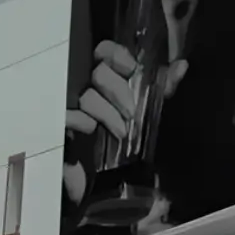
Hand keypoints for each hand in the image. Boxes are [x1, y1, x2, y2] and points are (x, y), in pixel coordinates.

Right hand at [61, 42, 180, 202]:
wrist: (101, 183)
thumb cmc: (122, 142)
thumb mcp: (147, 113)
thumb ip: (163, 88)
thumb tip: (182, 66)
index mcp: (104, 79)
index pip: (104, 51)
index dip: (116, 55)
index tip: (130, 68)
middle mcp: (82, 86)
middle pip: (97, 72)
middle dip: (118, 91)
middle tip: (130, 112)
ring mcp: (65, 104)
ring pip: (85, 94)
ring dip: (106, 112)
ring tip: (119, 130)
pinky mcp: (53, 123)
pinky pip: (66, 114)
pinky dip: (81, 122)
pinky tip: (90, 131)